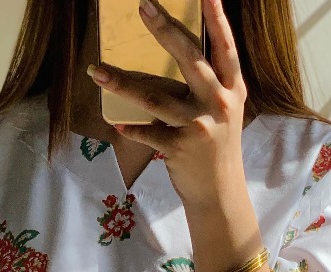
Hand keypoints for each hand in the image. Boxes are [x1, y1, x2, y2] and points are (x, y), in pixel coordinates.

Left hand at [88, 0, 247, 209]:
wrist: (220, 193)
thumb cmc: (217, 146)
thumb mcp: (224, 111)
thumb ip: (210, 84)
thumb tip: (180, 52)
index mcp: (232, 89)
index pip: (225, 48)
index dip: (217, 19)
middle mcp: (218, 103)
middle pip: (189, 59)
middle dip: (164, 30)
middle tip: (143, 6)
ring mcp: (198, 126)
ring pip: (155, 97)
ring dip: (122, 84)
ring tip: (97, 71)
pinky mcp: (179, 149)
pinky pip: (147, 132)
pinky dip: (130, 128)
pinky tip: (115, 123)